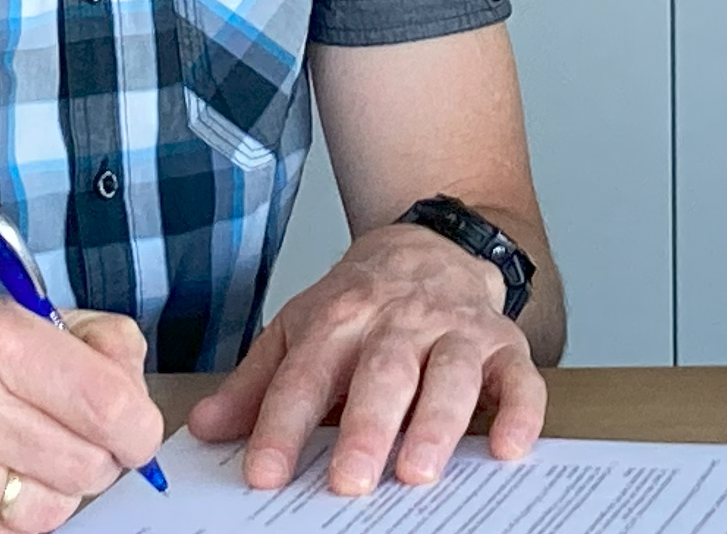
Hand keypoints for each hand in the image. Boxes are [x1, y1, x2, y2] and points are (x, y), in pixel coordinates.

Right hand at [0, 298, 162, 533]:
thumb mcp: (6, 322)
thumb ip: (94, 345)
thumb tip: (140, 399)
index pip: (112, 404)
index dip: (137, 428)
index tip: (130, 431)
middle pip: (91, 467)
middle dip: (91, 460)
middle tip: (55, 442)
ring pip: (54, 513)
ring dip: (47, 496)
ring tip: (7, 464)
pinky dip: (5, 523)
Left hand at [186, 222, 544, 493]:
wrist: (429, 246)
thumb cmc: (359, 305)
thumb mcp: (299, 330)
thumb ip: (256, 385)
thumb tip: (205, 429)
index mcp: (339, 318)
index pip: (305, 375)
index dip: (282, 426)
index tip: (264, 473)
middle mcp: (400, 322)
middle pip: (383, 373)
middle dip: (365, 428)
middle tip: (348, 480)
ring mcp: (457, 331)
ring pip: (452, 375)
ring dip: (436, 424)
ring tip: (417, 472)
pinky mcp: (505, 345)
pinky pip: (521, 379)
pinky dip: (520, 414)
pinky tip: (509, 449)